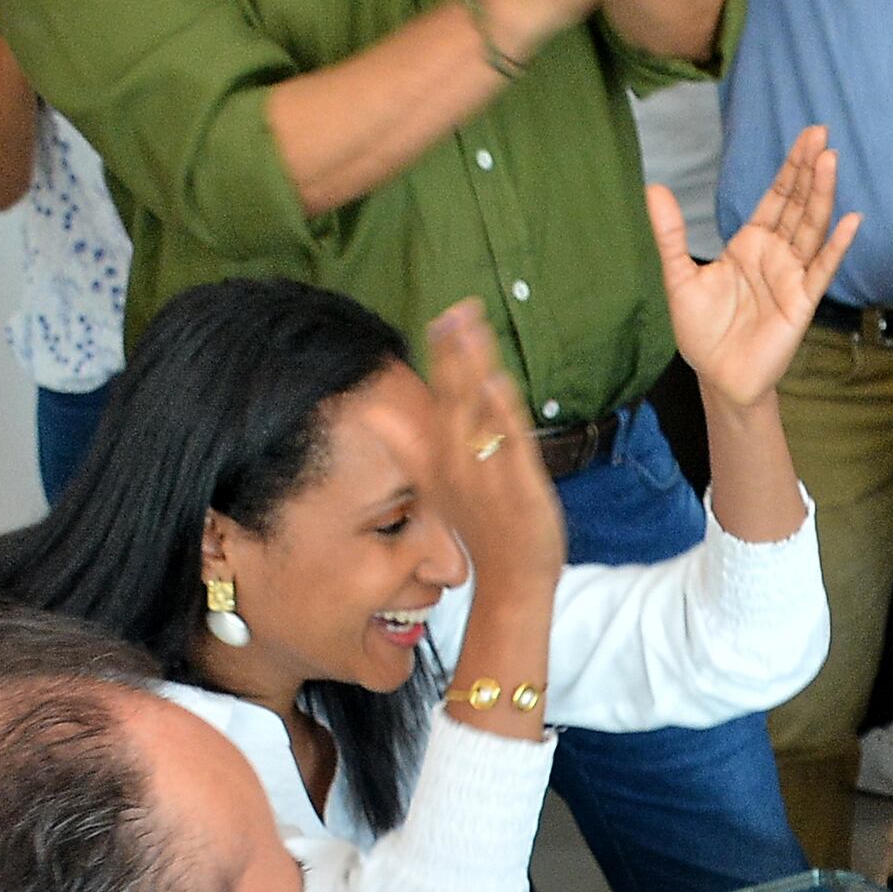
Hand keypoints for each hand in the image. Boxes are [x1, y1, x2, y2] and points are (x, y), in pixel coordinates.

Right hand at [416, 298, 571, 602]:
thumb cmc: (481, 528)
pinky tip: (497, 381)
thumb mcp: (438, 485)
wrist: (511, 581)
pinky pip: (509, 446)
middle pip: (454, 398)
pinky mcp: (518, 489)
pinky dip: (501, 414)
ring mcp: (487, 475)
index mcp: (444, 457)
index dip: (440, 358)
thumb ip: (409, 446)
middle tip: (456, 310)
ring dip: (473, 370)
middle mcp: (459, 463)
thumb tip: (374, 415)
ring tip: (472, 330)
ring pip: (477, 414)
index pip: (439, 398)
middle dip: (454, 353)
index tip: (440, 318)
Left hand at [659, 124, 858, 409]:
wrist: (717, 377)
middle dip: (809, 169)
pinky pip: (821, 270)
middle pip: (797, 204)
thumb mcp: (678, 276)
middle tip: (821, 133)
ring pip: (811, 229)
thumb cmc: (702, 331)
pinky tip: (851, 220)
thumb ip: (670, 234)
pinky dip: (836, 246)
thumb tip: (654, 187)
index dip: (791, 167)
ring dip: (822, 196)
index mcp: (751, 244)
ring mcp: (792, 277)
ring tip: (831, 161)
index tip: (808, 136)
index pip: (777, 198)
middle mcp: (777, 255)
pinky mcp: (801, 302)